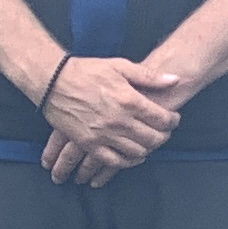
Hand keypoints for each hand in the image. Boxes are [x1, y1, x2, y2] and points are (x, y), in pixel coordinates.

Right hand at [37, 55, 183, 185]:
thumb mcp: (120, 66)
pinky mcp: (89, 144)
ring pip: (136, 152)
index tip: (173, 119)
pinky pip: (113, 161)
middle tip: (164, 133)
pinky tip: (131, 157)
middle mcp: (119, 121)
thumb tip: (174, 80)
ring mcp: (104, 135)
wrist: (52, 81)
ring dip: (147, 150)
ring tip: (148, 143)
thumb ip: (149, 76)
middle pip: (153, 139)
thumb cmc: (87, 71)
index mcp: (130, 100)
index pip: (162, 119)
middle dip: (163, 137)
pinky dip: (126, 162)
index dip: (172, 121)